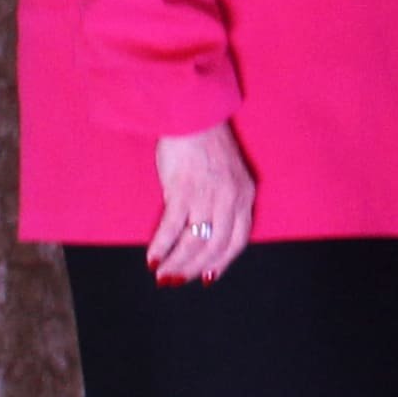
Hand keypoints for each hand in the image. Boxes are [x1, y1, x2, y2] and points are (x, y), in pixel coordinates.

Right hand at [150, 123, 256, 286]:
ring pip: (194, 242)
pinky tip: (152, 258)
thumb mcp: (228, 174)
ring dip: (176, 263)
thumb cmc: (206, 142)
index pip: (238, 240)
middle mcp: (230, 198)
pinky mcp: (183, 190)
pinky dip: (161, 246)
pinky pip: (172, 227)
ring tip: (162, 275)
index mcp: (245, 194)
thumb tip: (205, 232)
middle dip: (194, 268)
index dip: (222, 262)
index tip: (207, 276)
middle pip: (216, 247)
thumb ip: (223, 202)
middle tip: (176, 281)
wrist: (192, 115)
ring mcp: (207, 196)